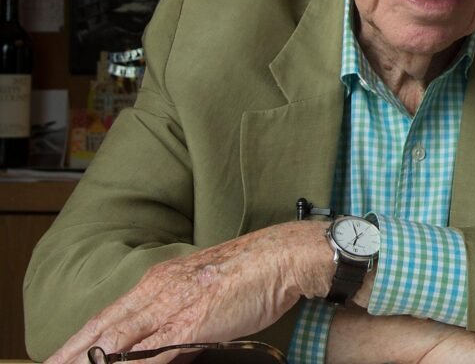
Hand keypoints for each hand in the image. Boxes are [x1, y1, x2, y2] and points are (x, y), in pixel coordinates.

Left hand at [45, 222, 330, 363]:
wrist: (281, 257)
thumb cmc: (251, 272)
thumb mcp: (204, 290)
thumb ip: (179, 314)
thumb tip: (161, 344)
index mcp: (160, 280)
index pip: (109, 314)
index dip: (80, 337)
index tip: (58, 356)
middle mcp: (159, 290)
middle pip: (104, 328)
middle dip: (72, 352)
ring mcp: (174, 307)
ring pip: (120, 340)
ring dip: (93, 359)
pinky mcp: (192, 324)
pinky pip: (153, 352)